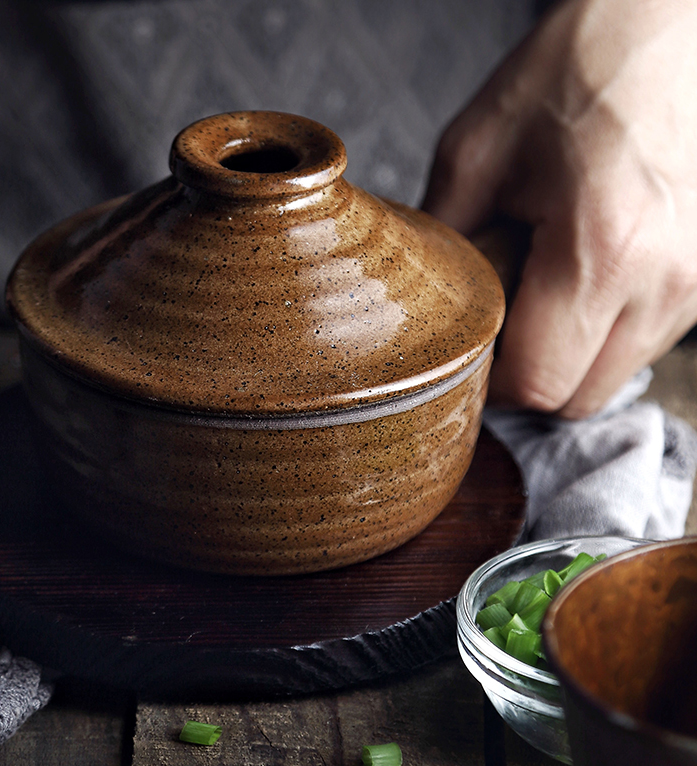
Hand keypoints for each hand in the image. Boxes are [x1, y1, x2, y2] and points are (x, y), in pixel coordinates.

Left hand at [422, 0, 696, 418]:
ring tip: (546, 288)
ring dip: (570, 358)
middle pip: (578, 398)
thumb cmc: (576, 72)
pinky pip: (644, 344)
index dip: (493, 382)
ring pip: (614, 378)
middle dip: (529, 379)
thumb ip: (441, 244)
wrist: (666, 23)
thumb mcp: (474, 153)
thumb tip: (428, 310)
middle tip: (501, 325)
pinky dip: (605, 334)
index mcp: (602, 250)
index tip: (473, 352)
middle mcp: (666, 280)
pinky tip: (585, 280)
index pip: (538, 383)